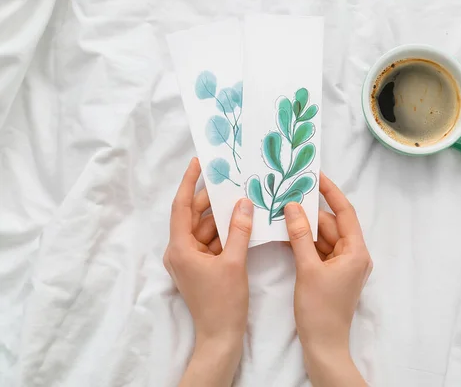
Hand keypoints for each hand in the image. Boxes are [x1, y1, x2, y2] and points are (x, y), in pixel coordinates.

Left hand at [164, 158, 253, 386]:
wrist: (221, 335)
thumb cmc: (223, 301)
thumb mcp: (234, 262)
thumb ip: (239, 230)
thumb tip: (244, 203)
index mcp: (180, 248)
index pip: (181, 206)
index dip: (189, 182)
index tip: (198, 162)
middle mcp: (179, 251)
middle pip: (194, 216)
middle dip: (211, 199)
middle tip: (230, 179)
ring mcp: (189, 260)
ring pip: (204, 229)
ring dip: (221, 216)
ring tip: (240, 197)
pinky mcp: (200, 266)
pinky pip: (211, 242)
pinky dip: (224, 232)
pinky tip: (241, 221)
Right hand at [284, 172, 371, 386]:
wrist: (323, 344)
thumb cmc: (320, 308)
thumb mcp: (308, 268)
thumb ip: (300, 236)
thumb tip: (293, 207)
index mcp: (356, 251)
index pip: (345, 213)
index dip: (331, 192)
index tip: (316, 175)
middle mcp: (353, 254)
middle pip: (331, 225)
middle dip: (311, 211)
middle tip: (289, 193)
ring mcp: (342, 265)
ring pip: (322, 237)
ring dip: (304, 227)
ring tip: (283, 210)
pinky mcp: (331, 273)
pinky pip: (318, 250)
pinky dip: (304, 243)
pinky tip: (286, 233)